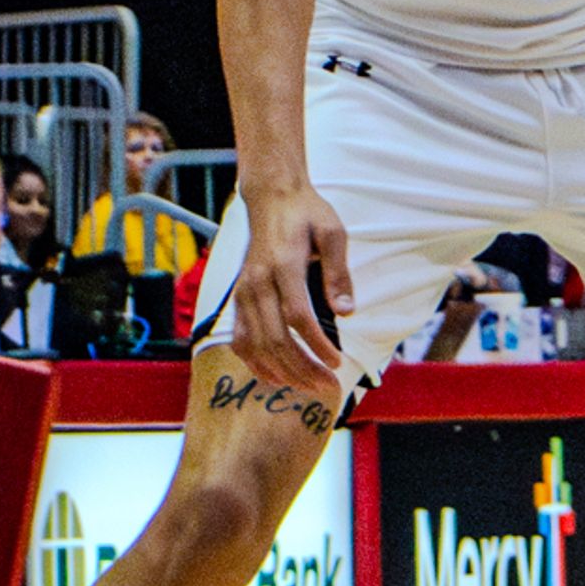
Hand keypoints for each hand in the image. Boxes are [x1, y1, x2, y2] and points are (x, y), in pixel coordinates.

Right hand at [227, 182, 354, 403]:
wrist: (271, 198)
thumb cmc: (307, 214)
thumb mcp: (333, 233)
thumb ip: (338, 273)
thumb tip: (346, 313)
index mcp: (282, 265)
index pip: (296, 317)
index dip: (316, 345)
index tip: (337, 363)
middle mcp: (256, 282)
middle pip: (274, 338)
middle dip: (302, 368)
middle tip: (328, 387)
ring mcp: (243, 291)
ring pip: (255, 344)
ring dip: (281, 371)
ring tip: (308, 388)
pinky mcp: (238, 298)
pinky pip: (240, 339)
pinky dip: (255, 363)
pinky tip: (275, 378)